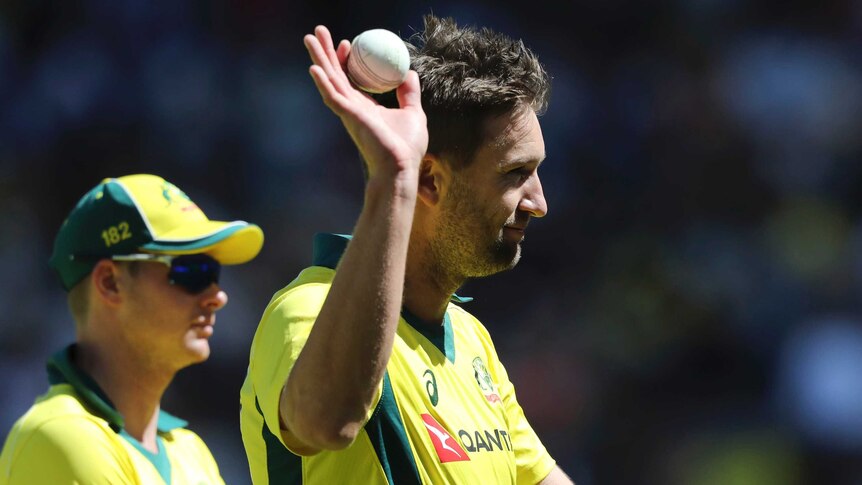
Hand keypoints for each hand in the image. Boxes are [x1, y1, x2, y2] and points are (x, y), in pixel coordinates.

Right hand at [304, 26, 427, 180]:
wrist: (401, 168)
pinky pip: (333, 98)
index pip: (350, 78)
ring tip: (309, 38)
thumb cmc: (406, 148)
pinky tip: (314, 68)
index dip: (345, 60)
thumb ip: (409, 93)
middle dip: (326, 53)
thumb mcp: (413, 113)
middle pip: (335, 74)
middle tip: (318, 32)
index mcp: (365, 107)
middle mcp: (353, 108)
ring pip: (330, 80)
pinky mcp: (350, 118)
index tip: (347, 42)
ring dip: (319, 58)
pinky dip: (323, 83)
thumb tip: (410, 73)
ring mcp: (349, 113)